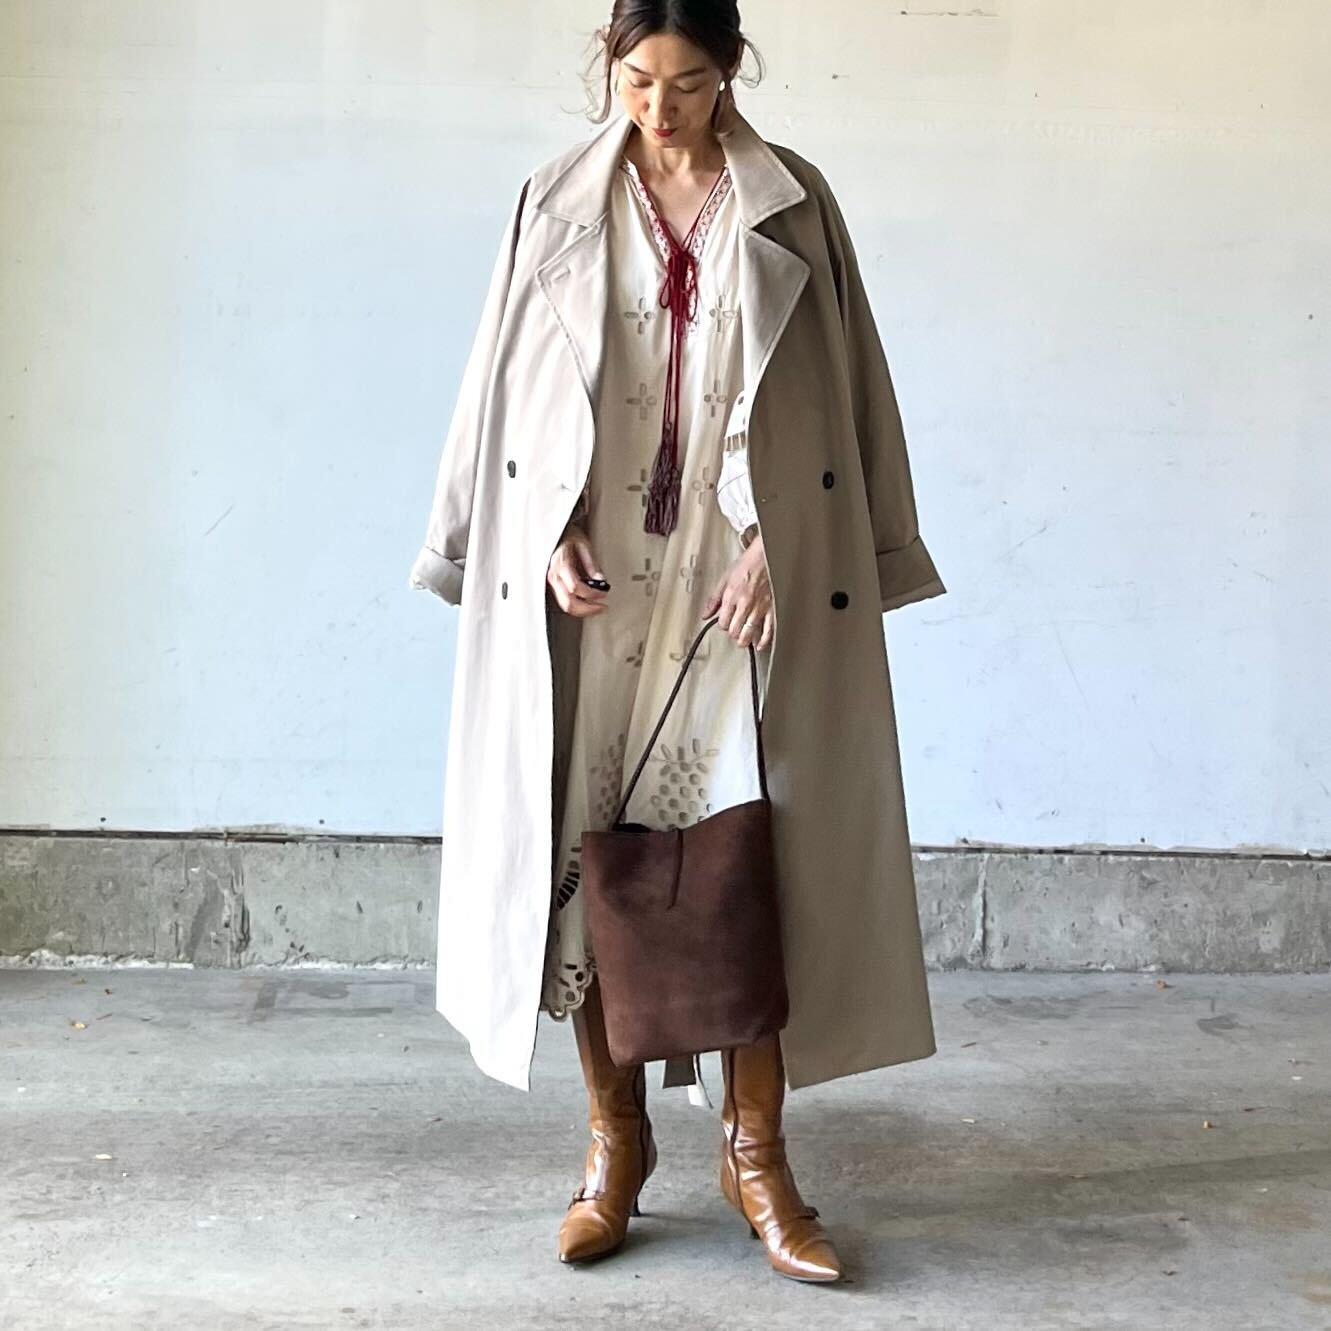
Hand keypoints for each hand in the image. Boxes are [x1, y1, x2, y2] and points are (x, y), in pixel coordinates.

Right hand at [547, 521, 609, 616]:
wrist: (553, 531)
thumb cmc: (567, 535)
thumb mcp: (584, 544)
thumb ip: (592, 564)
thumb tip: (601, 580)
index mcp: (561, 565)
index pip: (576, 587)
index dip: (592, 593)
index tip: (604, 593)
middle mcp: (554, 576)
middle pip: (569, 602)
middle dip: (588, 609)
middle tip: (602, 607)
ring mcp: (552, 582)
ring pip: (565, 606)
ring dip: (583, 610)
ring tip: (596, 607)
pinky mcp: (553, 585)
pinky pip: (564, 601)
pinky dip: (577, 606)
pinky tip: (587, 603)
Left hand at [703, 533, 773, 649]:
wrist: (766, 556)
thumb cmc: (747, 564)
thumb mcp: (725, 578)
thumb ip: (714, 599)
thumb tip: (705, 614)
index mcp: (731, 597)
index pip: (723, 622)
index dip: (723, 624)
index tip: (725, 622)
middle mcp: (745, 604)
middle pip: (735, 630)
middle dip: (732, 633)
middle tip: (734, 631)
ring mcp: (760, 608)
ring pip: (749, 633)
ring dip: (744, 640)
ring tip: (743, 640)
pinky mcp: (773, 609)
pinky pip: (769, 630)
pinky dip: (764, 640)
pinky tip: (760, 645)